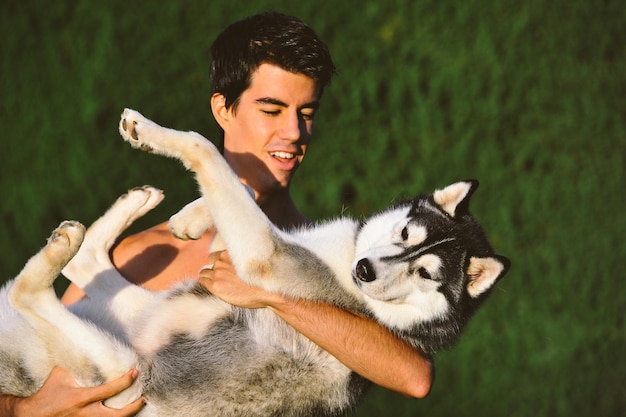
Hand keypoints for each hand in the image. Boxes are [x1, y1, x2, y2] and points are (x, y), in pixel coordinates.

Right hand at [13, 366, 144, 416]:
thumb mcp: (61, 375)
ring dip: (126, 415)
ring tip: (137, 406)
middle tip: (143, 398)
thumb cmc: (47, 393)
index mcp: (81, 398)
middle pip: (116, 415)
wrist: (31, 415)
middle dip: (133, 407)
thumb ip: (77, 364)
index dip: (125, 381)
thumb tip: (89, 347)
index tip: (135, 373)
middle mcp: (85, 413)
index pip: (110, 390)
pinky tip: (121, 413)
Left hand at [198, 251, 280, 308]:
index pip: (216, 255)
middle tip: (225, 278)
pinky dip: (206, 283)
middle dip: (216, 270)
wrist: (269, 291)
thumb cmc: (264, 278)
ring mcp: (218, 272)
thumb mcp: (252, 261)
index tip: (225, 269)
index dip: (220, 263)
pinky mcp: (215, 285)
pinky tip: (217, 288)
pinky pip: (202, 280)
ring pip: (204, 272)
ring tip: (221, 284)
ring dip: (209, 277)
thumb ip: (240, 258)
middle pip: (211, 263)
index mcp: (231, 252)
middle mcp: (222, 260)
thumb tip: (236, 260)